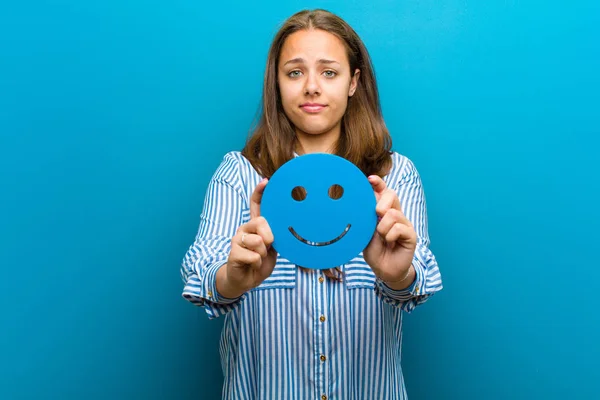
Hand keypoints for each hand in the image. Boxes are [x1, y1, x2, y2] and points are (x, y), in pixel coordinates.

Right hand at [218, 179, 277, 297]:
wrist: (245, 280)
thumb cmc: (260, 262)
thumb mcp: (272, 248)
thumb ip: (274, 236)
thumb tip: (279, 228)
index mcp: (255, 226)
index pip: (255, 204)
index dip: (260, 192)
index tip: (266, 181)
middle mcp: (244, 228)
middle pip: (261, 222)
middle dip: (269, 238)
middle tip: (267, 249)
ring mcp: (237, 239)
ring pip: (258, 241)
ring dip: (263, 254)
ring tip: (258, 258)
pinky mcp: (233, 252)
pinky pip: (253, 255)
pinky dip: (257, 263)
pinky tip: (251, 265)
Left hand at [363, 175, 416, 284]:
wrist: (383, 270)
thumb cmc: (374, 250)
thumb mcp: (366, 231)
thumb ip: (367, 218)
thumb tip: (361, 202)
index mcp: (384, 212)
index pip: (384, 192)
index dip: (378, 183)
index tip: (370, 179)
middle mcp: (396, 214)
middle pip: (392, 195)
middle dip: (380, 205)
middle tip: (376, 218)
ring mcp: (405, 224)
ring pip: (393, 214)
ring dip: (383, 228)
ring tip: (382, 238)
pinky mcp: (411, 235)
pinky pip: (399, 228)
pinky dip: (390, 236)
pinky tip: (390, 243)